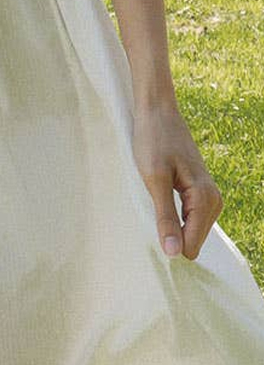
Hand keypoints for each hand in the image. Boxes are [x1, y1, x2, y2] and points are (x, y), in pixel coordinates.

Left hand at [131, 101, 223, 260]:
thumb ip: (166, 217)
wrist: (156, 110)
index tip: (151, 222)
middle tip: (152, 202)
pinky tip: (161, 196)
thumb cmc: (153, 140)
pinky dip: (172, 213)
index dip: (169, 241)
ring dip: (169, 220)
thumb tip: (174, 254)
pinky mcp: (197, 192)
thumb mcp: (154, 179)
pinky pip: (187, 218)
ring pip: (189, 230)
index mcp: (205, 198)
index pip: (191, 245)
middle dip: (170, 230)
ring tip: (155, 195)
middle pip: (192, 240)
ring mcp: (207, 196)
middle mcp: (213, 200)